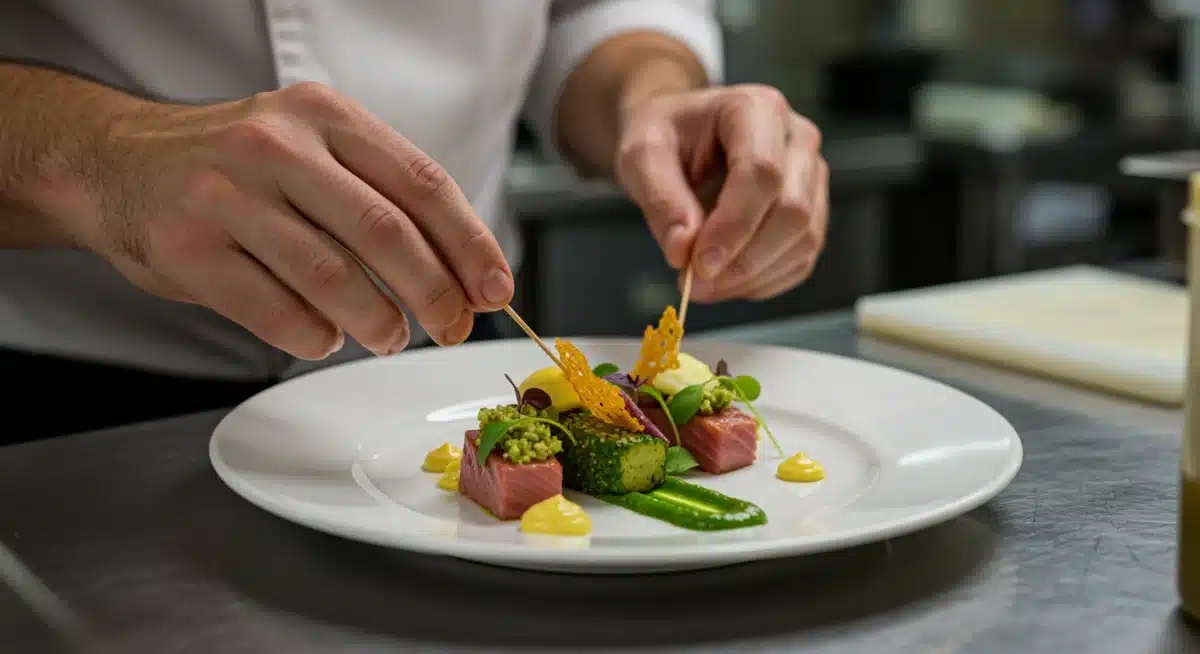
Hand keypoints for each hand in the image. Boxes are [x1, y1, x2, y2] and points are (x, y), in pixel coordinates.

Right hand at [71, 82, 512, 358]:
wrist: (116, 163)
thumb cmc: (235, 167)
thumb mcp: (312, 149)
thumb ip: (379, 196)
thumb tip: (462, 272)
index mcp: (325, 116)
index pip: (422, 183)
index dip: (470, 244)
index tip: (496, 288)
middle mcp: (277, 146)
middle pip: (386, 232)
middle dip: (435, 293)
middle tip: (453, 327)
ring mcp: (228, 195)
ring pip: (333, 278)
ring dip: (377, 322)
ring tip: (388, 336)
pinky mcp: (189, 249)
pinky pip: (277, 312)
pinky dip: (314, 337)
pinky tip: (324, 336)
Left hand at [614, 84, 827, 302]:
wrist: (680, 134)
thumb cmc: (665, 136)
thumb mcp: (642, 155)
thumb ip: (661, 199)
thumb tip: (683, 251)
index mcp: (757, 109)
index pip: (762, 173)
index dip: (734, 226)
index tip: (699, 264)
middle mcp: (796, 137)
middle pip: (792, 210)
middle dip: (744, 260)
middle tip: (696, 283)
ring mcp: (811, 174)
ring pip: (804, 239)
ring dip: (753, 277)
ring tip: (704, 285)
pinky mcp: (812, 209)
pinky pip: (802, 258)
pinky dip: (764, 281)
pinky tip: (727, 282)